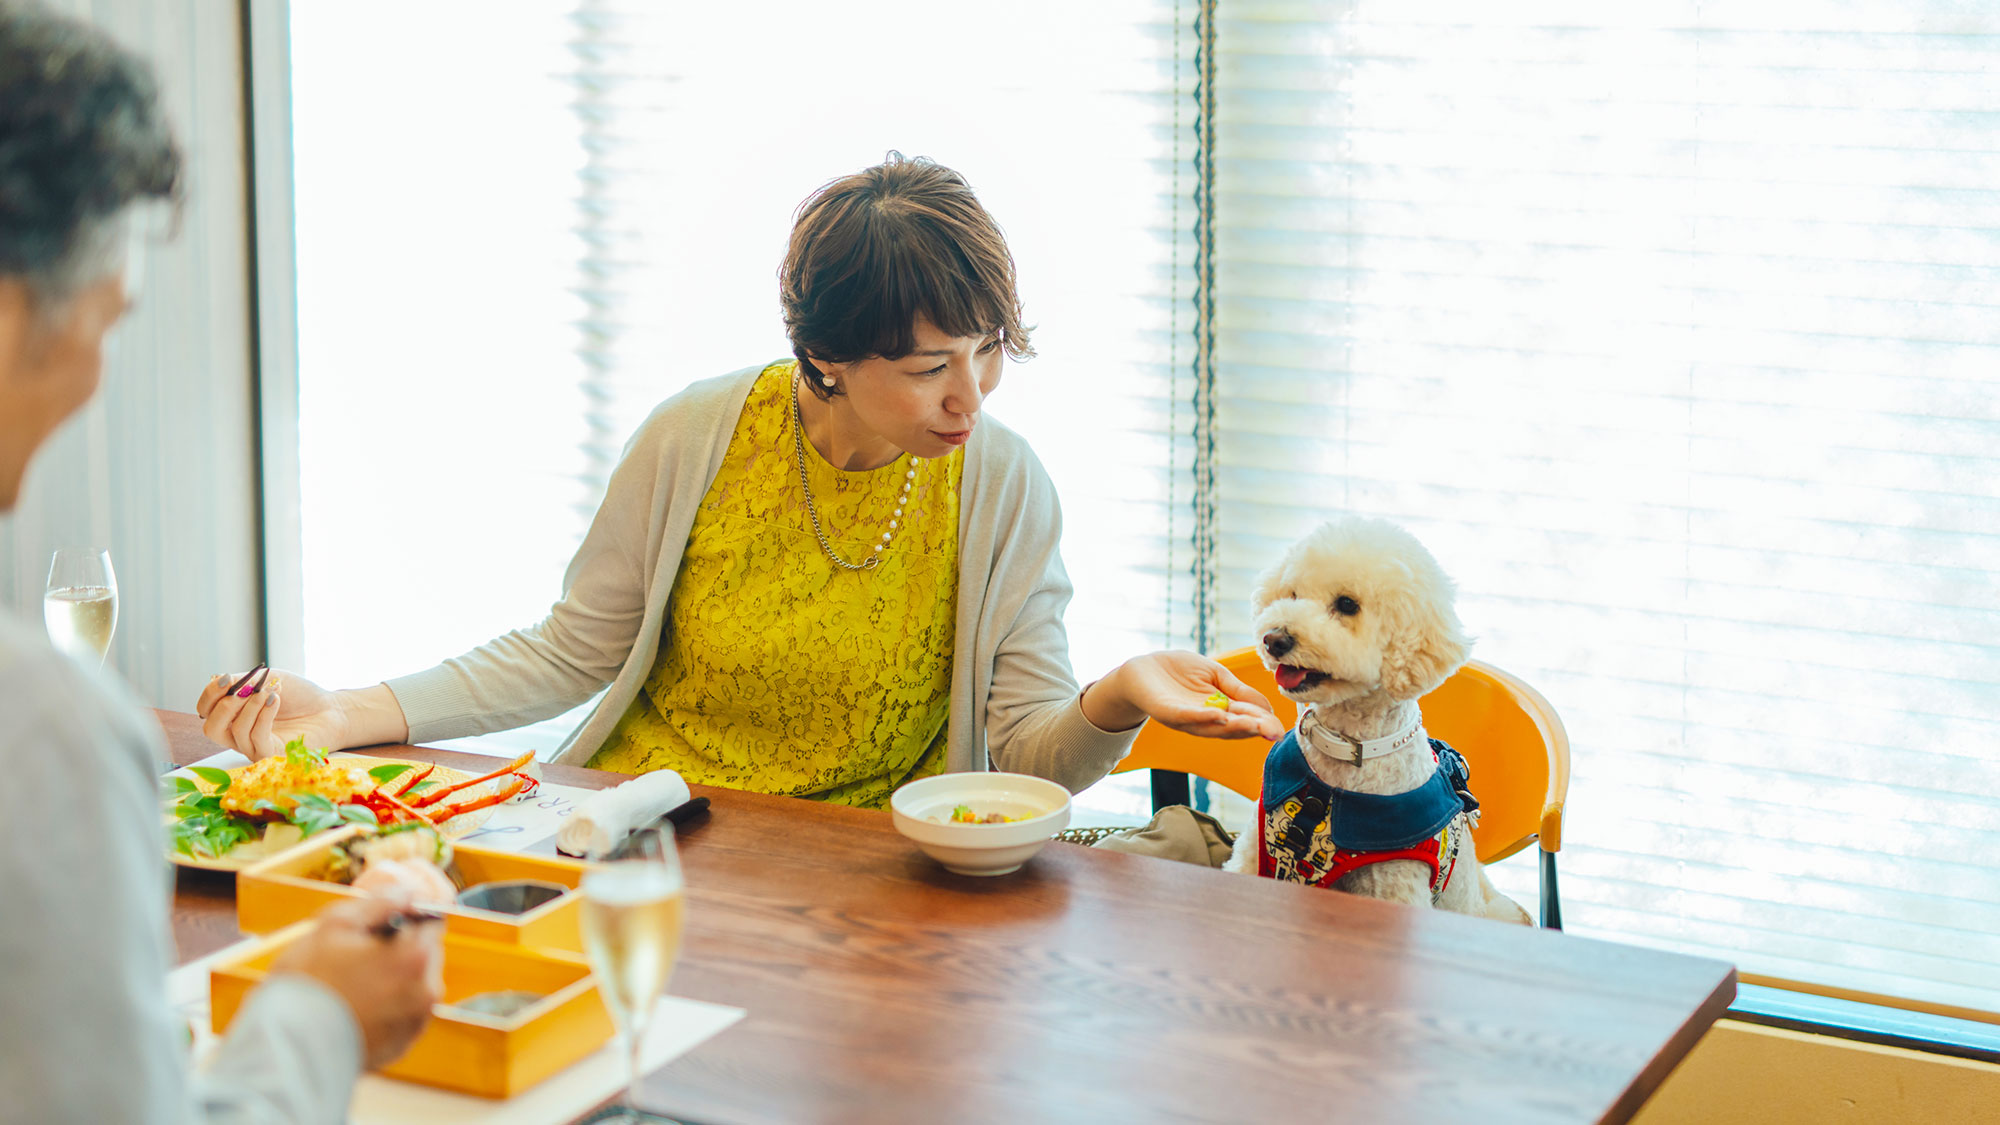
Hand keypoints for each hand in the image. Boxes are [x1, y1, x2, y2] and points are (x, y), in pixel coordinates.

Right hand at [196, 668, 343, 759]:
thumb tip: (217, 680)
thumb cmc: (299, 695)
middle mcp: (237, 735)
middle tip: (246, 688)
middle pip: (211, 728)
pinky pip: (257, 739)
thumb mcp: (267, 680)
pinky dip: (264, 716)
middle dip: (225, 705)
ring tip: (271, 691)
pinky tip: (276, 700)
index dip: (210, 694)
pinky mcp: (271, 755)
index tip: (227, 678)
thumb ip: (241, 681)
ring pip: (236, 731)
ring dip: (251, 706)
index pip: (205, 710)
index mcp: (232, 715)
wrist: (331, 709)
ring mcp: (253, 747)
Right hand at [271, 896, 441, 1069]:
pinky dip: (387, 1009)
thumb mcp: (336, 924)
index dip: (406, 918)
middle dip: (401, 951)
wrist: (288, 1048)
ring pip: (414, 986)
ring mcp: (415, 1022)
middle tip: (358, 957)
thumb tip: (408, 892)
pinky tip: (355, 1009)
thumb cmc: (309, 982)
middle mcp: (426, 991)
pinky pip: (402, 1015)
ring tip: (352, 986)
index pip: (432, 922)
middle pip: (425, 955)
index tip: (379, 927)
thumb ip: (380, 902)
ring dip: (395, 980)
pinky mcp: (402, 1045)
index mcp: (416, 957)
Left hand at [1083, 650, 1284, 740]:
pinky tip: (1219, 716)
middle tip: (1273, 732)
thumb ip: (1238, 689)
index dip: (1262, 722)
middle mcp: (1205, 719)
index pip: (1245, 718)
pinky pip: (1187, 717)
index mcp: (1219, 709)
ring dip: (1235, 727)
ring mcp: (1186, 718)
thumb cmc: (1179, 670)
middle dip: (1254, 729)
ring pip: (1213, 726)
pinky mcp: (1167, 712)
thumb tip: (1266, 707)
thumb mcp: (1215, 675)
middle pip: (1232, 728)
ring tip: (1255, 726)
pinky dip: (1203, 717)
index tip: (1279, 728)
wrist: (1143, 668)